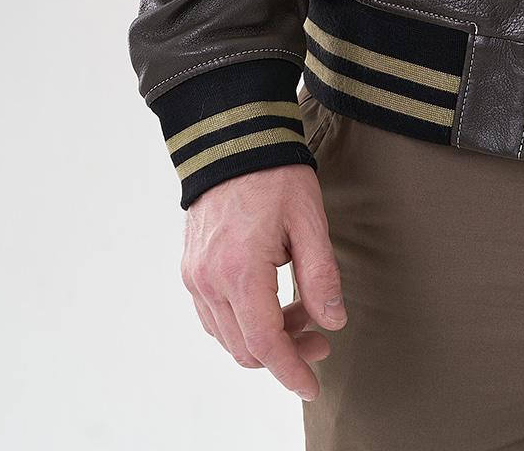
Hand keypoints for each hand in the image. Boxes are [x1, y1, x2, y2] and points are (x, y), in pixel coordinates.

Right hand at [181, 165, 345, 401]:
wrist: (232, 138)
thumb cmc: (274, 173)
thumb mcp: (310, 220)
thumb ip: (321, 276)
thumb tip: (332, 322)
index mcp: (240, 271)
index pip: (265, 344)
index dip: (291, 370)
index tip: (312, 386)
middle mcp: (209, 280)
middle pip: (245, 348)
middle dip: (285, 353)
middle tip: (320, 337)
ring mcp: (194, 276)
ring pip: (228, 337)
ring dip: (264, 337)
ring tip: (301, 311)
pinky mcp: (191, 268)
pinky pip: (213, 317)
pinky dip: (243, 322)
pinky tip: (271, 303)